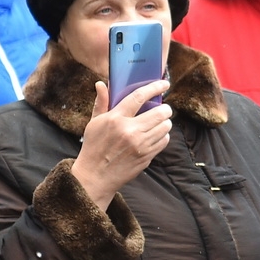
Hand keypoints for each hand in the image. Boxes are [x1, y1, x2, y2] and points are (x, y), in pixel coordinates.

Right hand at [70, 80, 170, 210]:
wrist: (95, 176)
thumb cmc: (94, 147)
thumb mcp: (94, 123)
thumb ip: (101, 103)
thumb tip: (100, 84)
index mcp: (115, 119)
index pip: (139, 97)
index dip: (154, 87)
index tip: (164, 83)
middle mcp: (129, 131)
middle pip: (160, 112)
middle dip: (165, 108)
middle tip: (163, 108)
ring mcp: (140, 145)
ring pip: (165, 127)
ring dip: (165, 122)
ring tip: (159, 122)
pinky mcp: (146, 156)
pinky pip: (164, 140)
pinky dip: (163, 136)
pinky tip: (156, 135)